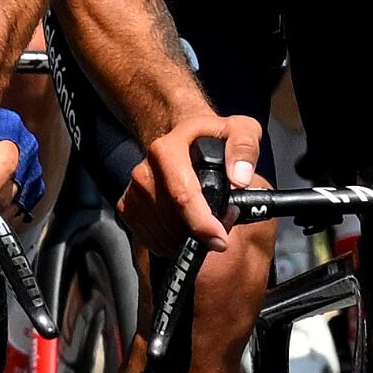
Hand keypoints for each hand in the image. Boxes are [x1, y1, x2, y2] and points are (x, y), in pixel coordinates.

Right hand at [137, 108, 266, 243]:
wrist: (183, 140)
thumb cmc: (213, 138)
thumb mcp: (240, 130)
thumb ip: (245, 148)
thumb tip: (239, 179)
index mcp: (166, 150)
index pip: (182, 195)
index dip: (202, 223)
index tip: (220, 240)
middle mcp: (144, 171)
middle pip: (173, 221)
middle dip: (200, 233)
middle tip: (222, 224)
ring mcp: (134, 191)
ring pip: (163, 234)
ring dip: (187, 239)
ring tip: (204, 222)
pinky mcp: (127, 206)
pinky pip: (151, 239)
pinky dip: (171, 242)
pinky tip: (184, 228)